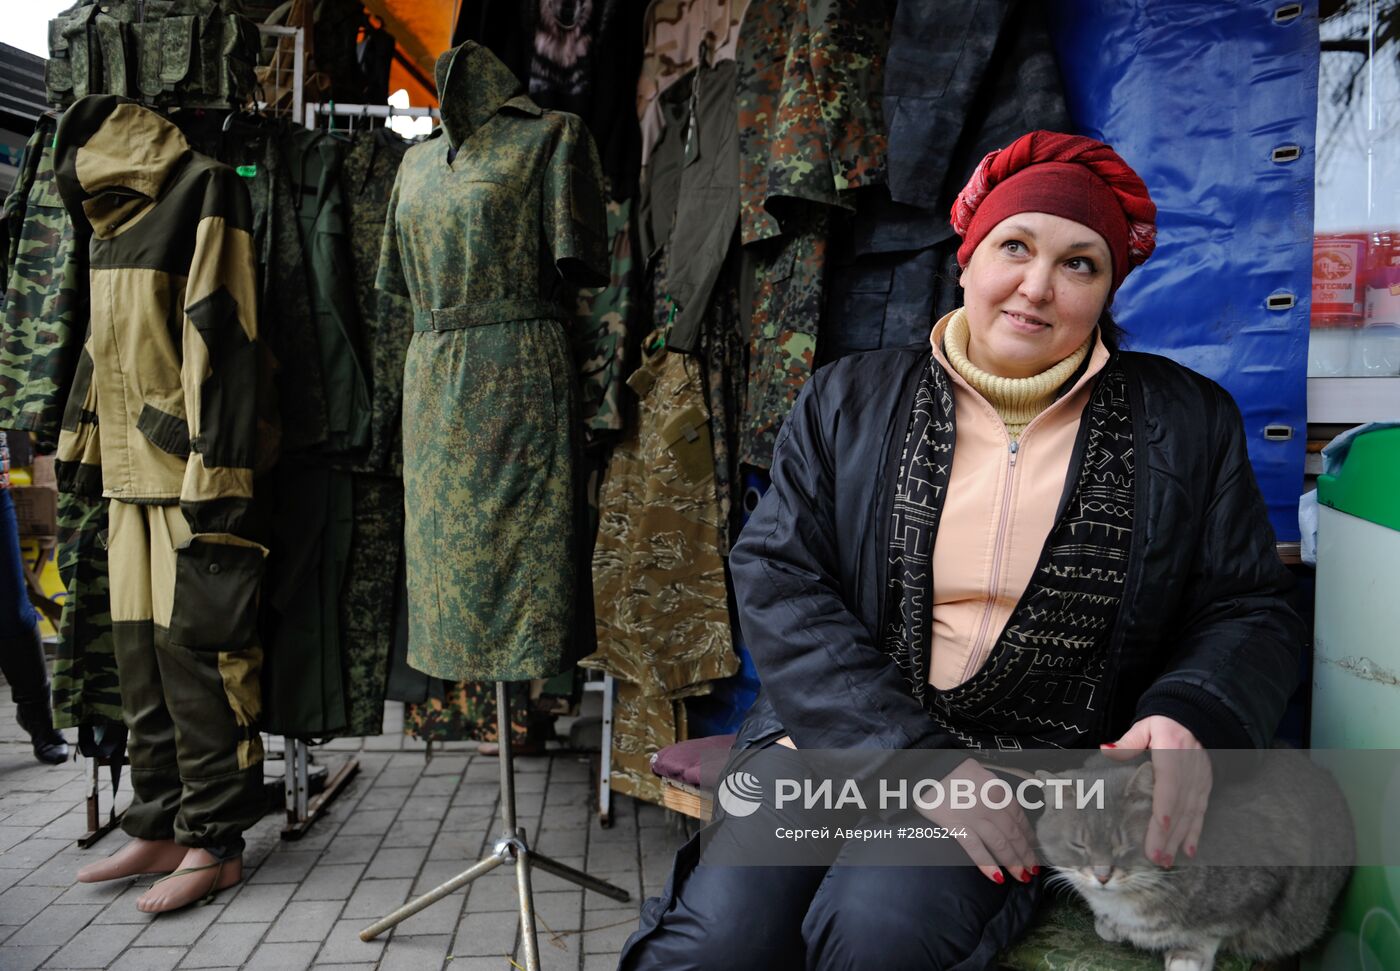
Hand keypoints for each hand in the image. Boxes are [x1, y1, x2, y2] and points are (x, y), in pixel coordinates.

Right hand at [918, 758, 1038, 885]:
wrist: (926, 766)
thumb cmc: (950, 769)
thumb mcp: (979, 772)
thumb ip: (992, 788)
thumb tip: (1002, 804)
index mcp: (997, 789)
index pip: (1019, 816)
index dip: (1028, 835)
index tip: (1033, 847)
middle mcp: (991, 804)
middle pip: (1013, 833)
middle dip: (1025, 854)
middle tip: (1032, 870)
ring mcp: (974, 816)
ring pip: (1000, 843)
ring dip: (1013, 862)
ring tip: (1022, 877)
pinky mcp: (956, 825)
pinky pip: (975, 848)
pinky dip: (987, 864)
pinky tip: (997, 877)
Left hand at [1101, 716, 1210, 866]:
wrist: (1197, 716)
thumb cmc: (1166, 723)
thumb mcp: (1147, 727)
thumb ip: (1128, 742)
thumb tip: (1108, 750)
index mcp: (1172, 757)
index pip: (1169, 790)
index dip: (1163, 813)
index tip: (1156, 833)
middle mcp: (1188, 774)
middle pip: (1178, 810)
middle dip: (1167, 837)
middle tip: (1154, 859)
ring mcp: (1199, 783)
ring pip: (1189, 816)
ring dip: (1178, 841)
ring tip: (1166, 861)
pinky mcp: (1205, 788)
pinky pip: (1201, 814)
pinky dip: (1195, 834)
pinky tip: (1189, 851)